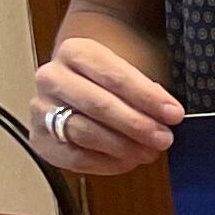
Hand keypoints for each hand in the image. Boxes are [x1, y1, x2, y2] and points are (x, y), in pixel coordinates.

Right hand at [31, 35, 180, 173]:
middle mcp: (52, 78)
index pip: (114, 76)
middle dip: (136, 124)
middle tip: (164, 138)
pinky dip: (105, 163)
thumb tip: (167, 114)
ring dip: (123, 146)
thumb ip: (147, 88)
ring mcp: (41, 109)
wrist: (77, 82)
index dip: (147, 97)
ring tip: (149, 152)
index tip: (174, 114)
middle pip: (98, 104)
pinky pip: (74, 157)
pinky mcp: (41, 139)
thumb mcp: (132, 68)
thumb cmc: (111, 77)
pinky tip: (127, 161)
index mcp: (75, 52)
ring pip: (85, 133)